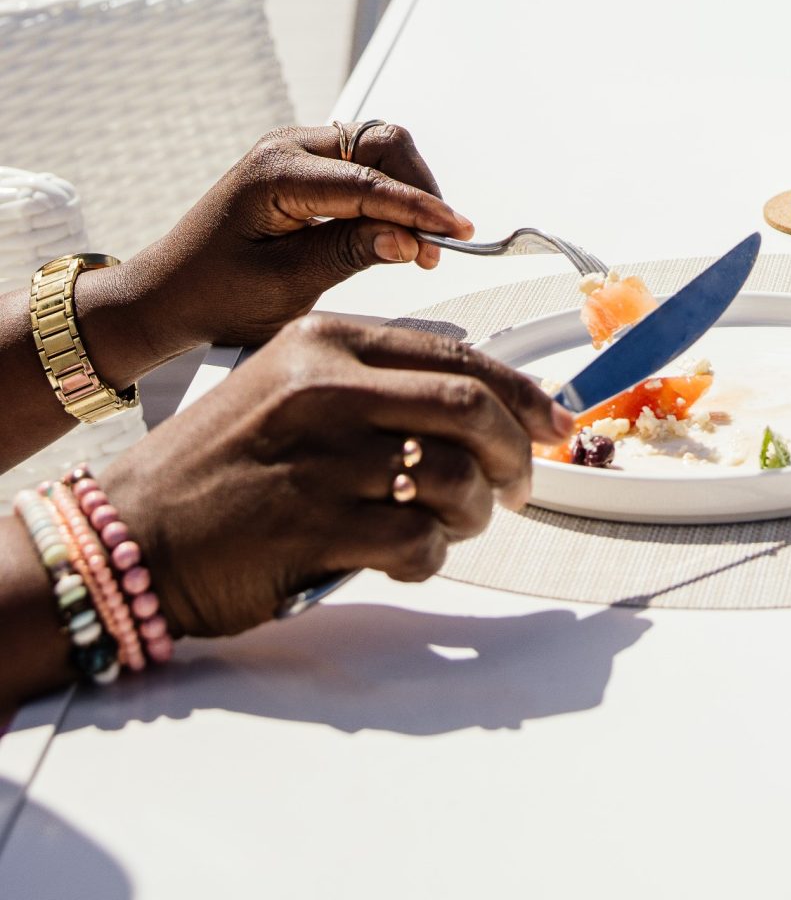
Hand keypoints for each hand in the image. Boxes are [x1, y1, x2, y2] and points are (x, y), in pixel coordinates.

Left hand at [89, 124, 472, 379]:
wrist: (166, 296)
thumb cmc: (211, 295)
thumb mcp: (283, 285)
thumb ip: (349, 255)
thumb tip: (410, 241)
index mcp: (274, 173)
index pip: (367, 181)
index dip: (419, 208)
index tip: (456, 232)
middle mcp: (286, 148)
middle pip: (382, 143)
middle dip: (419, 190)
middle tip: (437, 243)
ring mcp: (297, 151)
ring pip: (380, 148)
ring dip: (409, 190)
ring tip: (420, 243)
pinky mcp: (307, 166)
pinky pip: (365, 163)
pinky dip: (390, 192)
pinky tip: (397, 229)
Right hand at [99, 315, 572, 636]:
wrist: (126, 533)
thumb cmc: (224, 465)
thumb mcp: (292, 388)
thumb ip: (380, 385)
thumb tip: (488, 405)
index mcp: (327, 340)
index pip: (459, 355)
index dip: (522, 394)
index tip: (555, 424)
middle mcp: (325, 386)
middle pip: (470, 406)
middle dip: (514, 453)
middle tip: (519, 486)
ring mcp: (318, 455)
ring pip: (452, 476)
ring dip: (474, 511)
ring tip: (459, 524)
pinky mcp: (310, 525)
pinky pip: (417, 542)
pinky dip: (432, 557)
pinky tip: (411, 559)